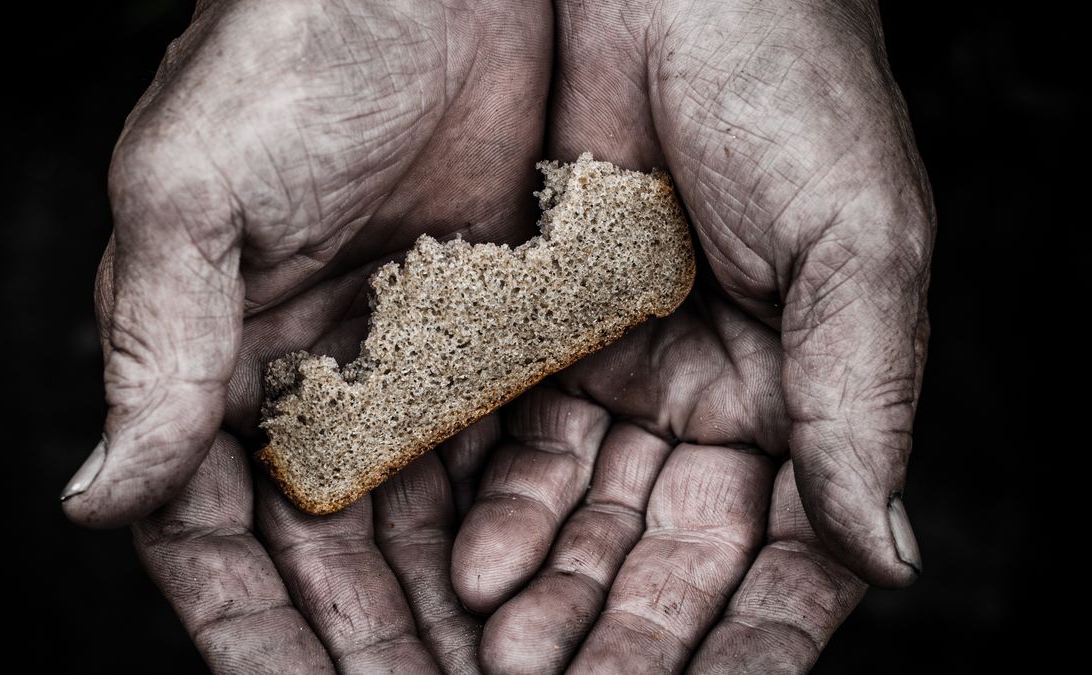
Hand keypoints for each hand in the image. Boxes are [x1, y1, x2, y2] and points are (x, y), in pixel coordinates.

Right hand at [63, 0, 549, 669]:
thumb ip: (156, 351)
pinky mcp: (499, 338)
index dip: (253, 636)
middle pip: (334, 559)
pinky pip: (510, 462)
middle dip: (370, 647)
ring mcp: (411, 367)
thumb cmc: (292, 50)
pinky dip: (521, 538)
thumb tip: (95, 500)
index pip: (220, 539)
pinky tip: (543, 599)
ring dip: (450, 618)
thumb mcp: (196, 194)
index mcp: (218, 363)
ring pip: (425, 531)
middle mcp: (312, 381)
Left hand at [450, 0, 932, 670]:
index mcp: (815, 384)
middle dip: (634, 636)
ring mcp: (629, 371)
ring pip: (593, 521)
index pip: (796, 548)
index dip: (764, 636)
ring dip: (557, 599)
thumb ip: (862, 401)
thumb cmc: (790, 80)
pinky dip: (504, 516)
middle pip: (678, 553)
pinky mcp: (542, 336)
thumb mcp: (857, 242)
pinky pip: (519, 451)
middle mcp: (721, 393)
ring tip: (509, 663)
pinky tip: (477, 572)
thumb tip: (890, 555)